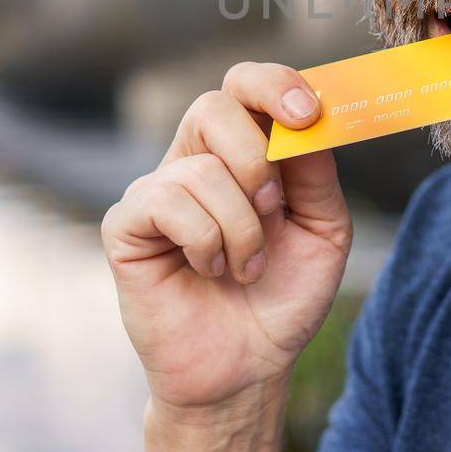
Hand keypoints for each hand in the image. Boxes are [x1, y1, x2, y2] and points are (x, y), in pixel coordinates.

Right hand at [102, 62, 350, 414]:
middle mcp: (196, 160)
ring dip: (243, 226)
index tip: (307, 114)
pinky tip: (209, 270)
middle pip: (214, 105)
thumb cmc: (284, 296)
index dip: (274, 84)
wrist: (248, 367)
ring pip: (202, 168)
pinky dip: (206, 242)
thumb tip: (305, 121)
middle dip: (257, 157)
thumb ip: (317, 172)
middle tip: (274, 209)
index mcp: (243, 150)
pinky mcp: (125, 226)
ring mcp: (157, 190)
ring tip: (246, 266)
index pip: (245, 84)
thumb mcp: (324, 230)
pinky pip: (167, 202)